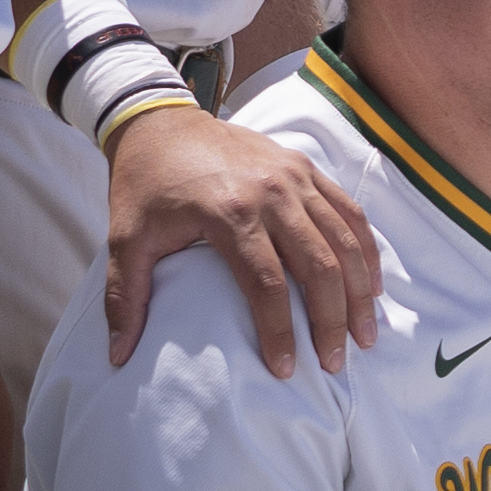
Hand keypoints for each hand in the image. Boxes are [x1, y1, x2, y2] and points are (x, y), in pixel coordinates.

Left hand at [103, 94, 383, 367]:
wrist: (159, 120)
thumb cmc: (143, 185)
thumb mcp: (124, 240)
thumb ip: (125, 299)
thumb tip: (119, 357)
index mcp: (229, 212)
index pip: (268, 284)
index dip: (281, 331)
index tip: (285, 370)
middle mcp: (271, 192)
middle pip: (319, 266)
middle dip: (332, 321)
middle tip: (333, 363)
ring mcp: (294, 176)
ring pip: (344, 240)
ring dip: (359, 291)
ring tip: (364, 335)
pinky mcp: (305, 166)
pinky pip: (349, 211)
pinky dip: (366, 250)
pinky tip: (371, 285)